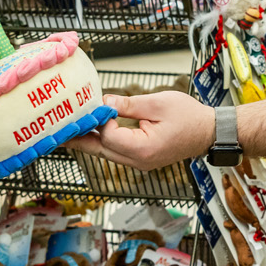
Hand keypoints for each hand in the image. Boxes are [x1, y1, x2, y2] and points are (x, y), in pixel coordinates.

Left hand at [67, 90, 213, 169]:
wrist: (209, 132)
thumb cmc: (189, 116)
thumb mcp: (157, 103)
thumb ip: (128, 104)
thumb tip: (104, 102)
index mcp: (143, 148)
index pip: (108, 137)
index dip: (101, 120)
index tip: (101, 105)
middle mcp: (139, 161)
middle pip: (101, 151)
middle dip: (79, 139)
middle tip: (56, 133)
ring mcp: (140, 163)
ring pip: (107, 153)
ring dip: (89, 141)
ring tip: (69, 132)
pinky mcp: (142, 159)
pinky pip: (117, 153)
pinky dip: (103, 142)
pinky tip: (93, 133)